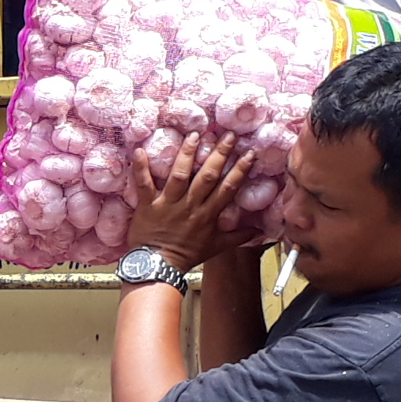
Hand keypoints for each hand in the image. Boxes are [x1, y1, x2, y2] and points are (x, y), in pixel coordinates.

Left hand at [125, 133, 256, 271]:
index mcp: (208, 214)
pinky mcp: (148, 205)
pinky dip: (141, 167)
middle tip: (227, 135)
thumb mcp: (216, 247)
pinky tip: (141, 150)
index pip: (228, 188)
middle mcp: (190, 206)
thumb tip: (259, 232)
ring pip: (179, 175)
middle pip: (207, 176)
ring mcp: (168, 204)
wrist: (158, 266)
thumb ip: (237, 237)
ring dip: (187, 154)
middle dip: (218, 154)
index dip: (240, 170)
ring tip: (194, 135)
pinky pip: (144, 184)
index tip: (249, 153)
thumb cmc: (186, 256)